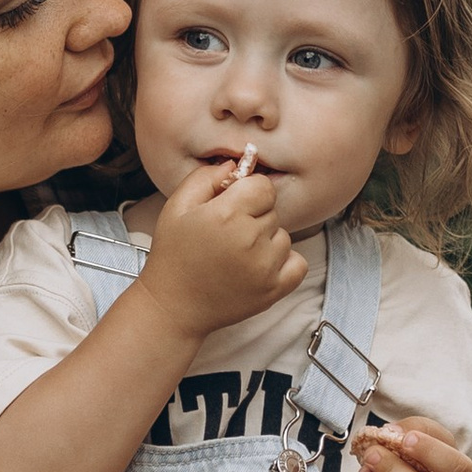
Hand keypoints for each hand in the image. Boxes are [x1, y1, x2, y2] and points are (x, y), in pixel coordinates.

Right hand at [136, 154, 304, 343]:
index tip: (233, 205)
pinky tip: (259, 266)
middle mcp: (250, 239)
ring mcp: (265, 267)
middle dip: (254, 217)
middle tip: (227, 235)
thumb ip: (205, 177)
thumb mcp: (177, 207)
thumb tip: (235, 165)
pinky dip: (284, 263)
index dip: (248, 192)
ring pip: (283, 236)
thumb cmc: (173, 254)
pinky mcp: (274, 290)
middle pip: (272, 211)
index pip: (263, 186)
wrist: (173, 307)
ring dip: (266, 241)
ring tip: (237, 254)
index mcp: (227, 214)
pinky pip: (298, 263)